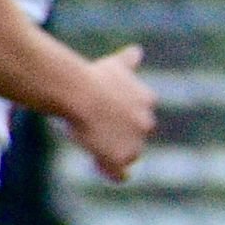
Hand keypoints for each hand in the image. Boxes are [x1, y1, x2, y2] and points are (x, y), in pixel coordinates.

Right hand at [62, 43, 155, 181]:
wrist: (78, 92)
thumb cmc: (90, 76)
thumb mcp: (113, 65)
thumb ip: (127, 61)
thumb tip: (136, 50)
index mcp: (146, 99)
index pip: (139, 115)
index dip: (120, 117)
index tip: (104, 115)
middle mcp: (146, 121)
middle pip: (135, 136)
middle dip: (118, 135)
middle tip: (94, 130)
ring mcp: (135, 141)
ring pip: (128, 155)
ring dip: (112, 153)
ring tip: (91, 144)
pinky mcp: (120, 157)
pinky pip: (118, 173)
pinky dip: (111, 173)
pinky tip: (98, 166)